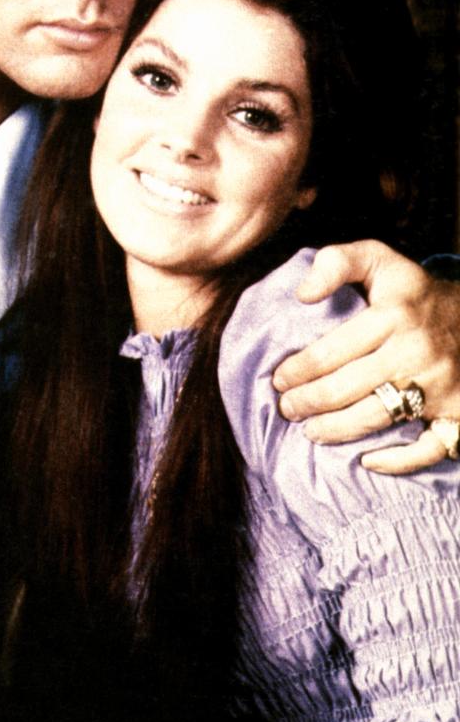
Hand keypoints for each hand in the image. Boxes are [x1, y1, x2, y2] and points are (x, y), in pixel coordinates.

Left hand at [272, 241, 459, 473]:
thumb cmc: (411, 293)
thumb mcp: (378, 260)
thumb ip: (336, 262)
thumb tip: (302, 294)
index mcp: (393, 314)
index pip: (332, 351)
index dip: (298, 370)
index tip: (279, 379)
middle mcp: (417, 350)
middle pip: (348, 388)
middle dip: (308, 402)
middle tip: (288, 408)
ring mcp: (439, 384)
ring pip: (376, 417)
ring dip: (336, 430)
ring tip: (311, 431)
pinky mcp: (456, 411)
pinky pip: (428, 448)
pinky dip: (397, 461)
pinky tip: (367, 461)